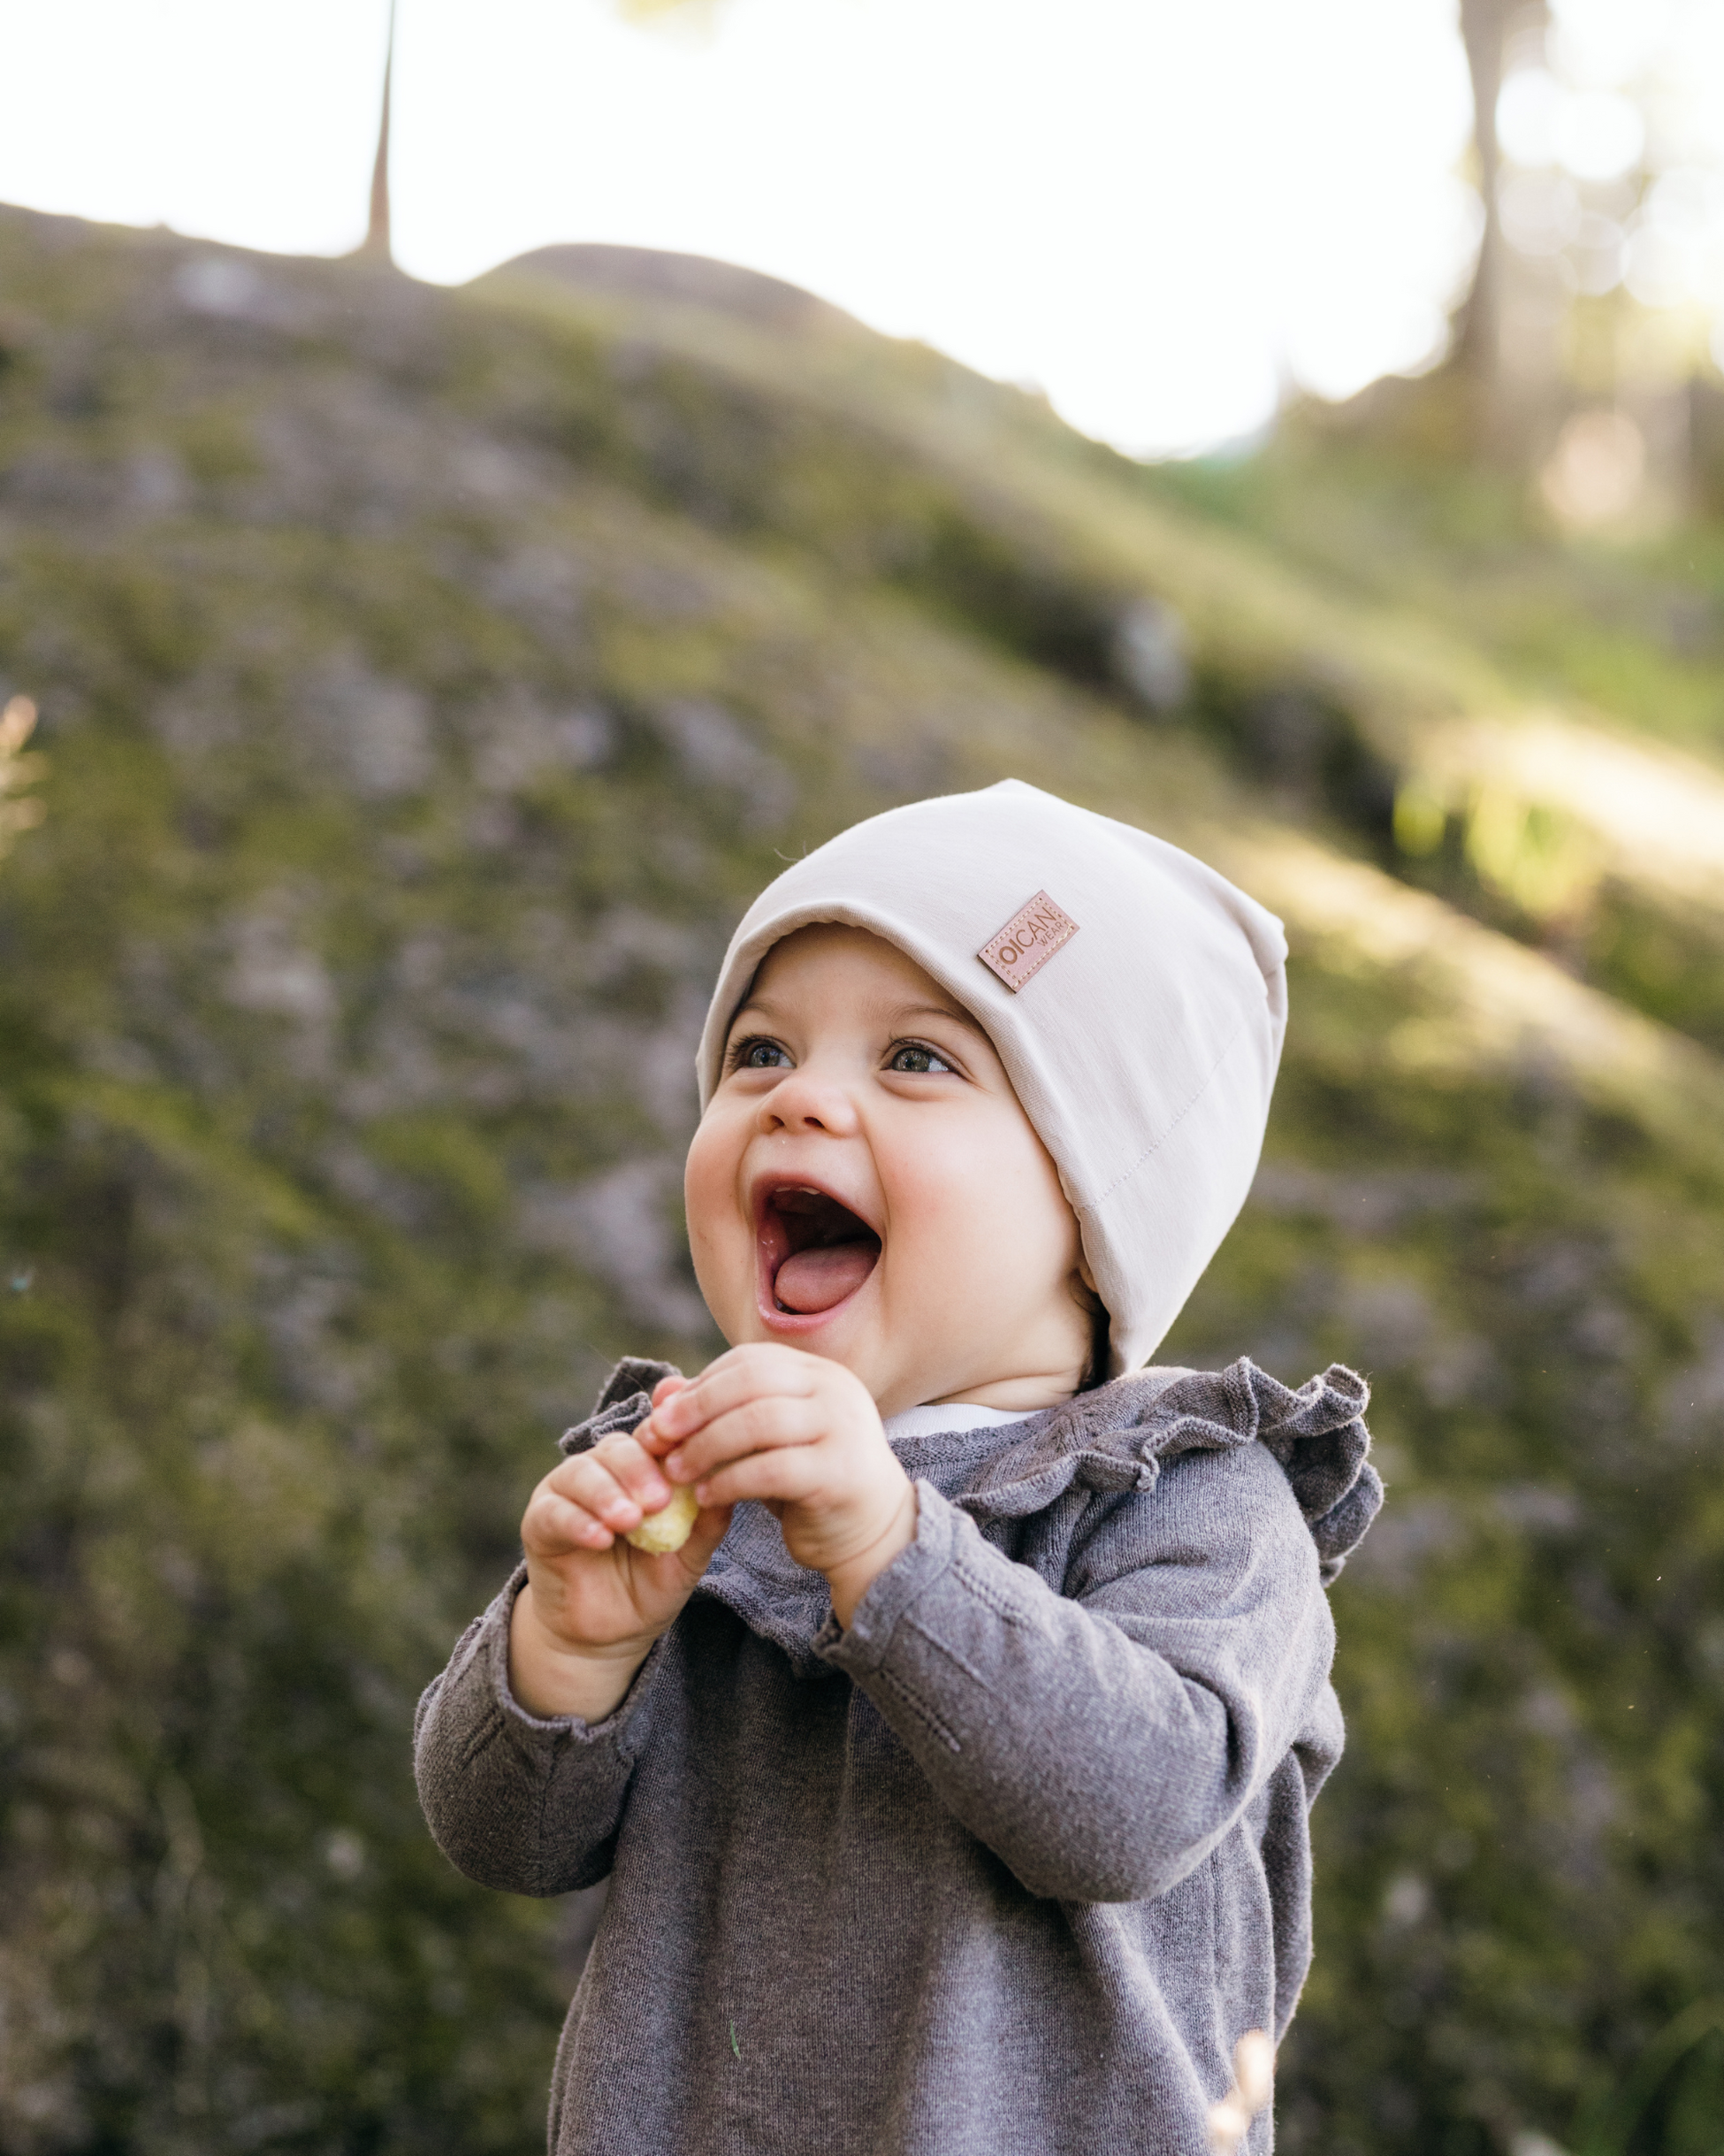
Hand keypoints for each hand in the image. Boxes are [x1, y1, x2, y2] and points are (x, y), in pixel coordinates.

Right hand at [510, 1376, 731, 1720]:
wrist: (610, 1634)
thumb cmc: (653, 1583)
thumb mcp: (690, 1553)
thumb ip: (709, 1518)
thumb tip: (734, 1478)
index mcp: (642, 1467)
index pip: (655, 1435)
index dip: (669, 1431)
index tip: (689, 1439)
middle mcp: (603, 1469)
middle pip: (618, 1447)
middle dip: (640, 1468)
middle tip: (659, 1499)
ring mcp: (567, 1491)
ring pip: (581, 1471)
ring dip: (607, 1493)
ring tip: (630, 1521)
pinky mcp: (539, 1521)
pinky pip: (554, 1511)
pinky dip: (578, 1521)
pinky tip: (600, 1538)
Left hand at [642, 1344, 917, 1625]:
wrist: (873, 1532)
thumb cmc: (809, 1479)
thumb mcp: (764, 1441)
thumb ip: (719, 1412)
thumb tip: (661, 1391)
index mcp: (819, 1372)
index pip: (750, 1360)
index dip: (700, 1385)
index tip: (662, 1417)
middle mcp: (837, 1389)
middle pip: (752, 1382)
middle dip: (697, 1409)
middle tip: (658, 1439)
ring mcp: (844, 1428)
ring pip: (759, 1422)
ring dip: (706, 1446)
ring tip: (676, 1472)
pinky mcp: (840, 1473)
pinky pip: (772, 1469)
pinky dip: (730, 1481)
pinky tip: (707, 1497)